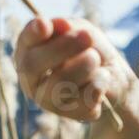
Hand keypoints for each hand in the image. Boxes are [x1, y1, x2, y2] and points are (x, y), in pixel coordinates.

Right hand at [14, 15, 133, 122]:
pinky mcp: (70, 114)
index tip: (44, 24)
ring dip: (84, 65)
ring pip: (59, 84)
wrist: (114, 76)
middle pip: (33, 65)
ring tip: (95, 57)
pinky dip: (98, 83)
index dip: (31, 34)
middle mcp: (31, 78)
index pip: (24, 42)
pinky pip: (83, 99)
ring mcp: (47, 100)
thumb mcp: (81, 29)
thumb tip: (62, 24)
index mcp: (28, 52)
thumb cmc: (90, 48)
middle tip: (87, 36)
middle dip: (62, 47)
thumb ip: (69, 27)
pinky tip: (102, 77)